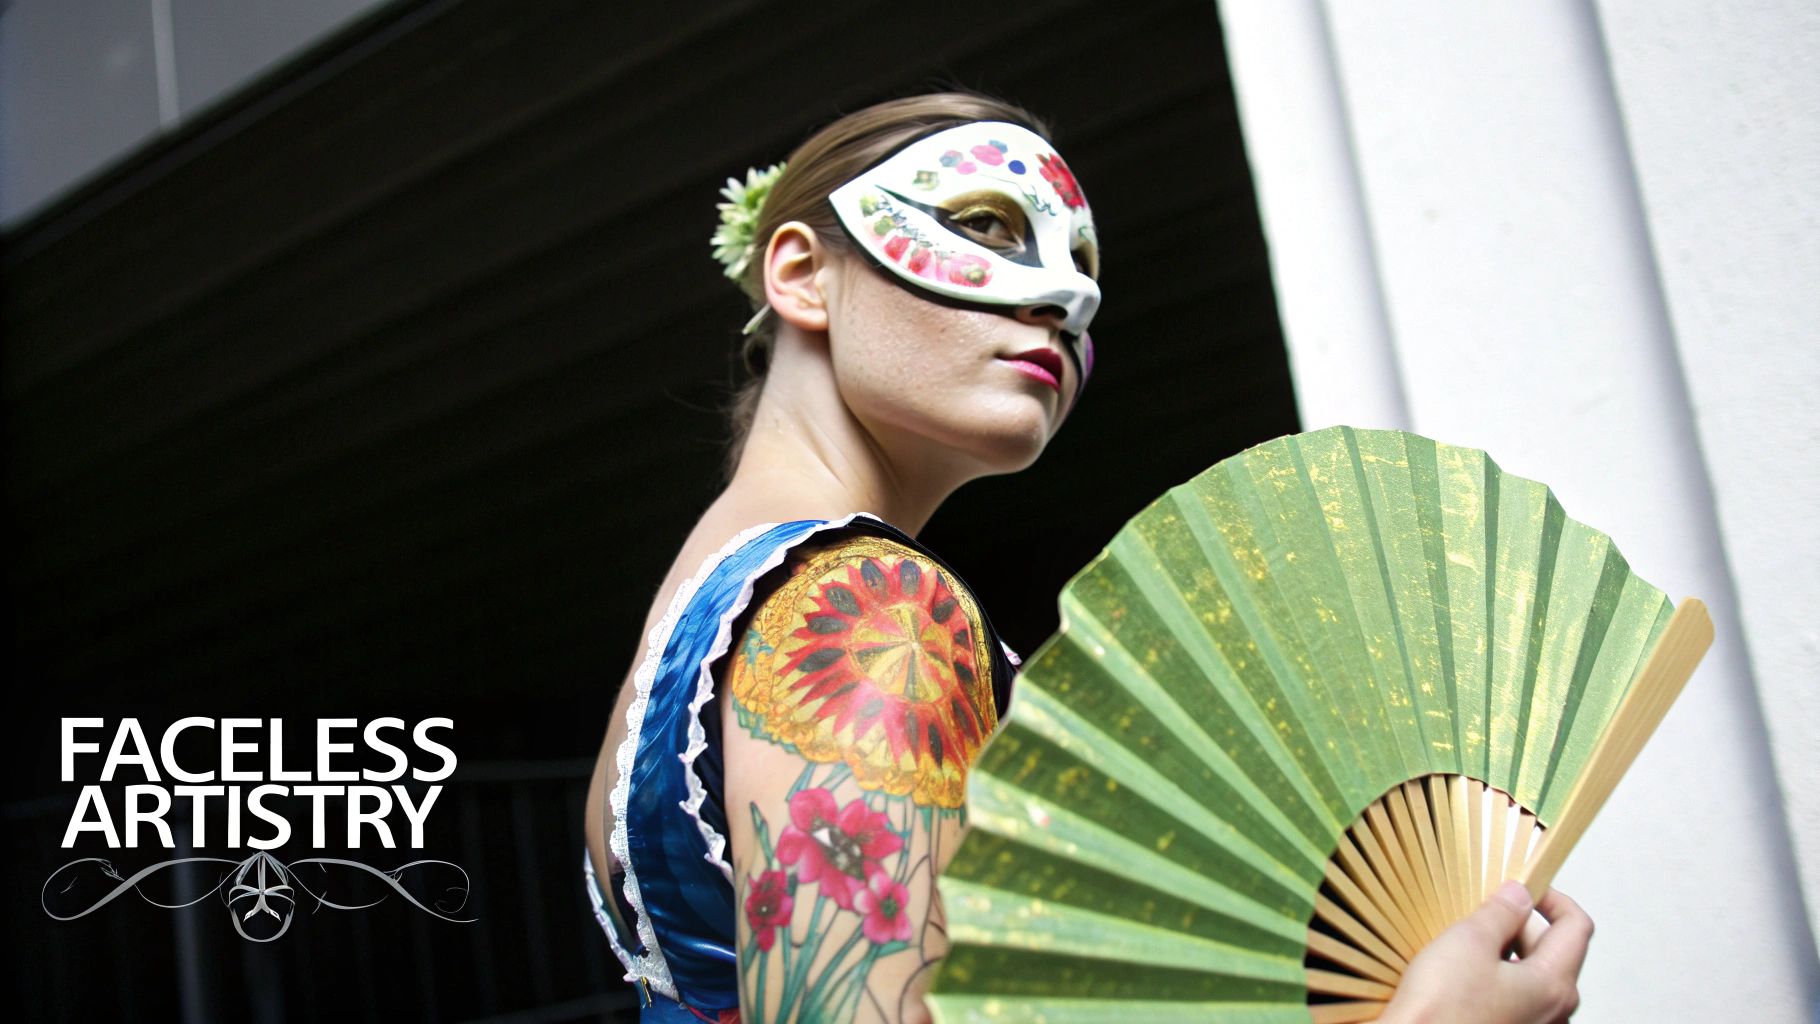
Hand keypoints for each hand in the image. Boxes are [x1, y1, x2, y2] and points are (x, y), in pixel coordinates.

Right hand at [1379, 880, 1593, 1023]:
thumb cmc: (1439, 1010)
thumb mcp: (1469, 941)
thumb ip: (1502, 912)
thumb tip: (1519, 895)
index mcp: (1553, 985)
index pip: (1576, 927)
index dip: (1553, 898)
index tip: (1525, 887)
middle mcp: (1554, 1012)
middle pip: (1556, 953)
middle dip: (1524, 926)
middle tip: (1486, 913)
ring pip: (1535, 978)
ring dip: (1510, 954)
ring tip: (1471, 945)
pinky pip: (1519, 1000)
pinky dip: (1501, 980)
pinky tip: (1466, 977)